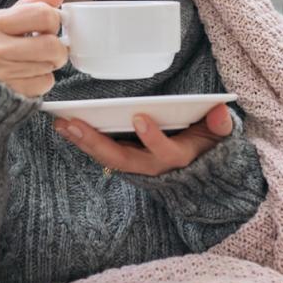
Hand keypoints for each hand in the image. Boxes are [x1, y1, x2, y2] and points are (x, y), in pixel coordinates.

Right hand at [0, 0, 67, 97]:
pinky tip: (28, 76)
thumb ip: (30, 5)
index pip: (43, 15)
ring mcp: (1, 74)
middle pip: (51, 45)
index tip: (49, 26)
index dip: (53, 20)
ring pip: (51, 65)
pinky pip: (45, 83)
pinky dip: (43, 80)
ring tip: (33, 61)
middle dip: (58, 47)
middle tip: (50, 48)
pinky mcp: (10, 93)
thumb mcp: (1, 21)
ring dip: (50, 63)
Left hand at [53, 103, 234, 175]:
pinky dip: (83, 142)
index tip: (139, 117)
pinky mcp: (125, 161)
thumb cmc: (206, 143)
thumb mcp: (219, 135)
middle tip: (75, 123)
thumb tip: (220, 111)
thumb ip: (220, 125)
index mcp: (177, 157)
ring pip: (107, 158)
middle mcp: (153, 166)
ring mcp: (136, 166)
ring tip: (62, 124)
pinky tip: (65, 127)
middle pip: (122, 159)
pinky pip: (102, 155)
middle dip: (97, 143)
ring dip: (83, 142)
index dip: (152, 137)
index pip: (164, 151)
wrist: (199, 171)